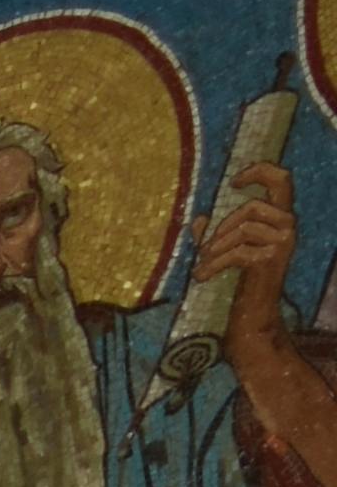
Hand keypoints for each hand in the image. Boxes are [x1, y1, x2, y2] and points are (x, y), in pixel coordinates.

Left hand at [205, 149, 303, 371]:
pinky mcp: (272, 261)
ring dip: (215, 246)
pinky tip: (200, 276)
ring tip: (202, 263)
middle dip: (224, 224)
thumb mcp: (226, 249)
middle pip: (253, 206)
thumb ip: (213, 232)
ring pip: (243, 229)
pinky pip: (237, 252)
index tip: (234, 181)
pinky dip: (213, 264)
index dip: (260, 171)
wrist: (254, 315)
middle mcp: (288, 226)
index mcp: (281, 217)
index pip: (282, 179)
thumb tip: (197, 219)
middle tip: (206, 246)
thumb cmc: (240, 279)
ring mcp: (283, 243)